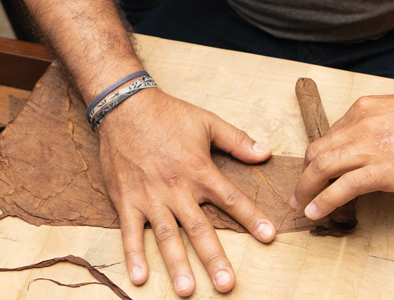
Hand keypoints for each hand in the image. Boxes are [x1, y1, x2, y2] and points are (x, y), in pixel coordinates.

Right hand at [98, 88, 275, 295]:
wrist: (124, 106)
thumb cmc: (168, 114)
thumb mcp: (207, 121)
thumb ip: (237, 140)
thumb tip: (265, 152)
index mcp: (200, 170)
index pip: (232, 199)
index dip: (252, 219)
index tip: (269, 237)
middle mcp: (177, 188)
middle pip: (200, 229)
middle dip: (214, 258)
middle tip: (226, 284)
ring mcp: (150, 197)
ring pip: (166, 236)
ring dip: (177, 264)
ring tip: (187, 290)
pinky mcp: (126, 200)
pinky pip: (129, 232)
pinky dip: (133, 255)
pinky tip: (139, 278)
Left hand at [291, 89, 393, 219]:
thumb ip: (372, 127)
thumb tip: (360, 148)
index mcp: (361, 111)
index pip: (328, 136)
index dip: (318, 158)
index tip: (315, 172)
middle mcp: (359, 126)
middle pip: (316, 151)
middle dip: (303, 174)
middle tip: (299, 190)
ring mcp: (369, 148)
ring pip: (322, 168)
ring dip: (305, 189)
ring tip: (300, 204)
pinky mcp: (382, 170)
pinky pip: (342, 187)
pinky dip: (324, 201)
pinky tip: (316, 211)